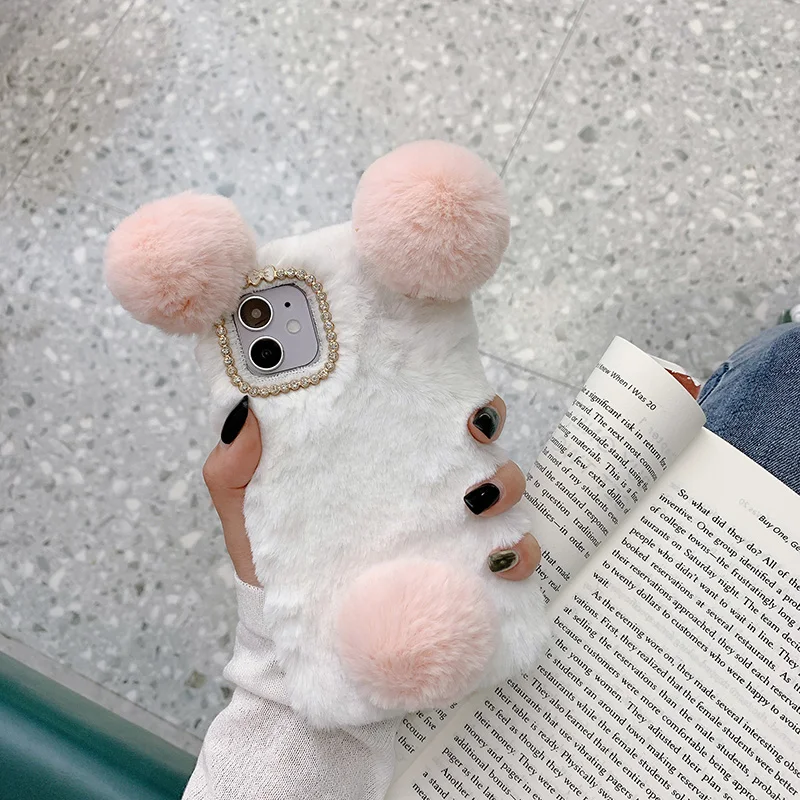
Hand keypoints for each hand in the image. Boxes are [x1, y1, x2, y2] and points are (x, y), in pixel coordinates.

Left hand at [203, 396, 541, 586]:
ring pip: (501, 492)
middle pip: (474, 443)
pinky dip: (516, 555)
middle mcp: (418, 488)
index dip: (444, 393)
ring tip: (479, 503)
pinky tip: (500, 558)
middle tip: (474, 437)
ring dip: (506, 488)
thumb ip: (235, 466)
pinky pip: (505, 559)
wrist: (288, 641)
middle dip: (487, 431)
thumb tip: (245, 410)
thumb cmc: (268, 566)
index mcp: (376, 460)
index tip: (450, 394)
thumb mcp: (244, 511)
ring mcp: (444, 532)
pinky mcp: (458, 579)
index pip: (423, 412)